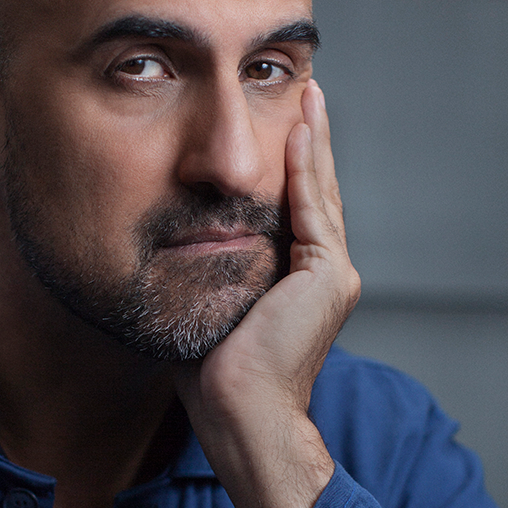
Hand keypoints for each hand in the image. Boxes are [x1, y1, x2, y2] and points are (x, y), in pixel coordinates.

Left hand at [176, 80, 360, 507]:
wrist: (239, 415)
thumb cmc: (215, 371)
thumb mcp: (210, 303)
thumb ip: (209, 269)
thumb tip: (176, 241)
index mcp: (297, 279)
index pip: (296, 208)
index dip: (290, 165)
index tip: (279, 124)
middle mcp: (322, 272)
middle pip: (314, 191)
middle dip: (308, 140)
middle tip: (304, 92)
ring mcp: (330, 275)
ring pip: (319, 192)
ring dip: (312, 141)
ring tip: (309, 95)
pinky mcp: (327, 277)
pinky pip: (313, 209)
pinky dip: (306, 168)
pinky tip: (299, 130)